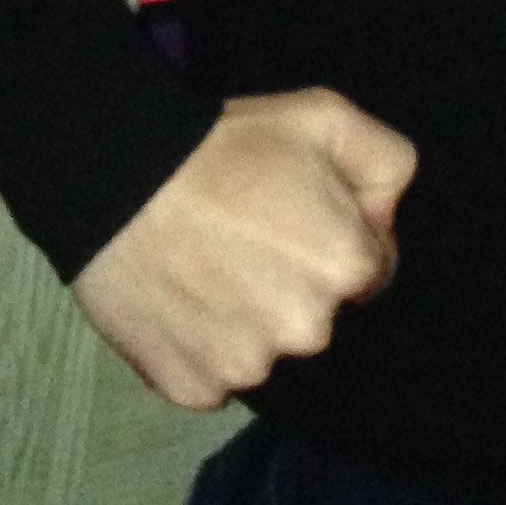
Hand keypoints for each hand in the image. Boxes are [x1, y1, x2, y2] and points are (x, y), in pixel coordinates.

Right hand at [71, 87, 416, 408]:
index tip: (294, 215)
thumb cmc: (226, 146)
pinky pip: (214, 374)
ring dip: (248, 317)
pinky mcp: (193, 388)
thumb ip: (386, 162)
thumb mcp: (325, 116)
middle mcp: (307, 331)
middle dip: (294, 281)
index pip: (371, 270)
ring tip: (208, 264)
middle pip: (317, 314)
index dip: (335, 236)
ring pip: (265, 348)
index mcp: (346, 267)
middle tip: (246, 236)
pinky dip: (202, 345)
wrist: (119, 181)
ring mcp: (247, 367)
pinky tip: (182, 298)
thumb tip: (385, 220)